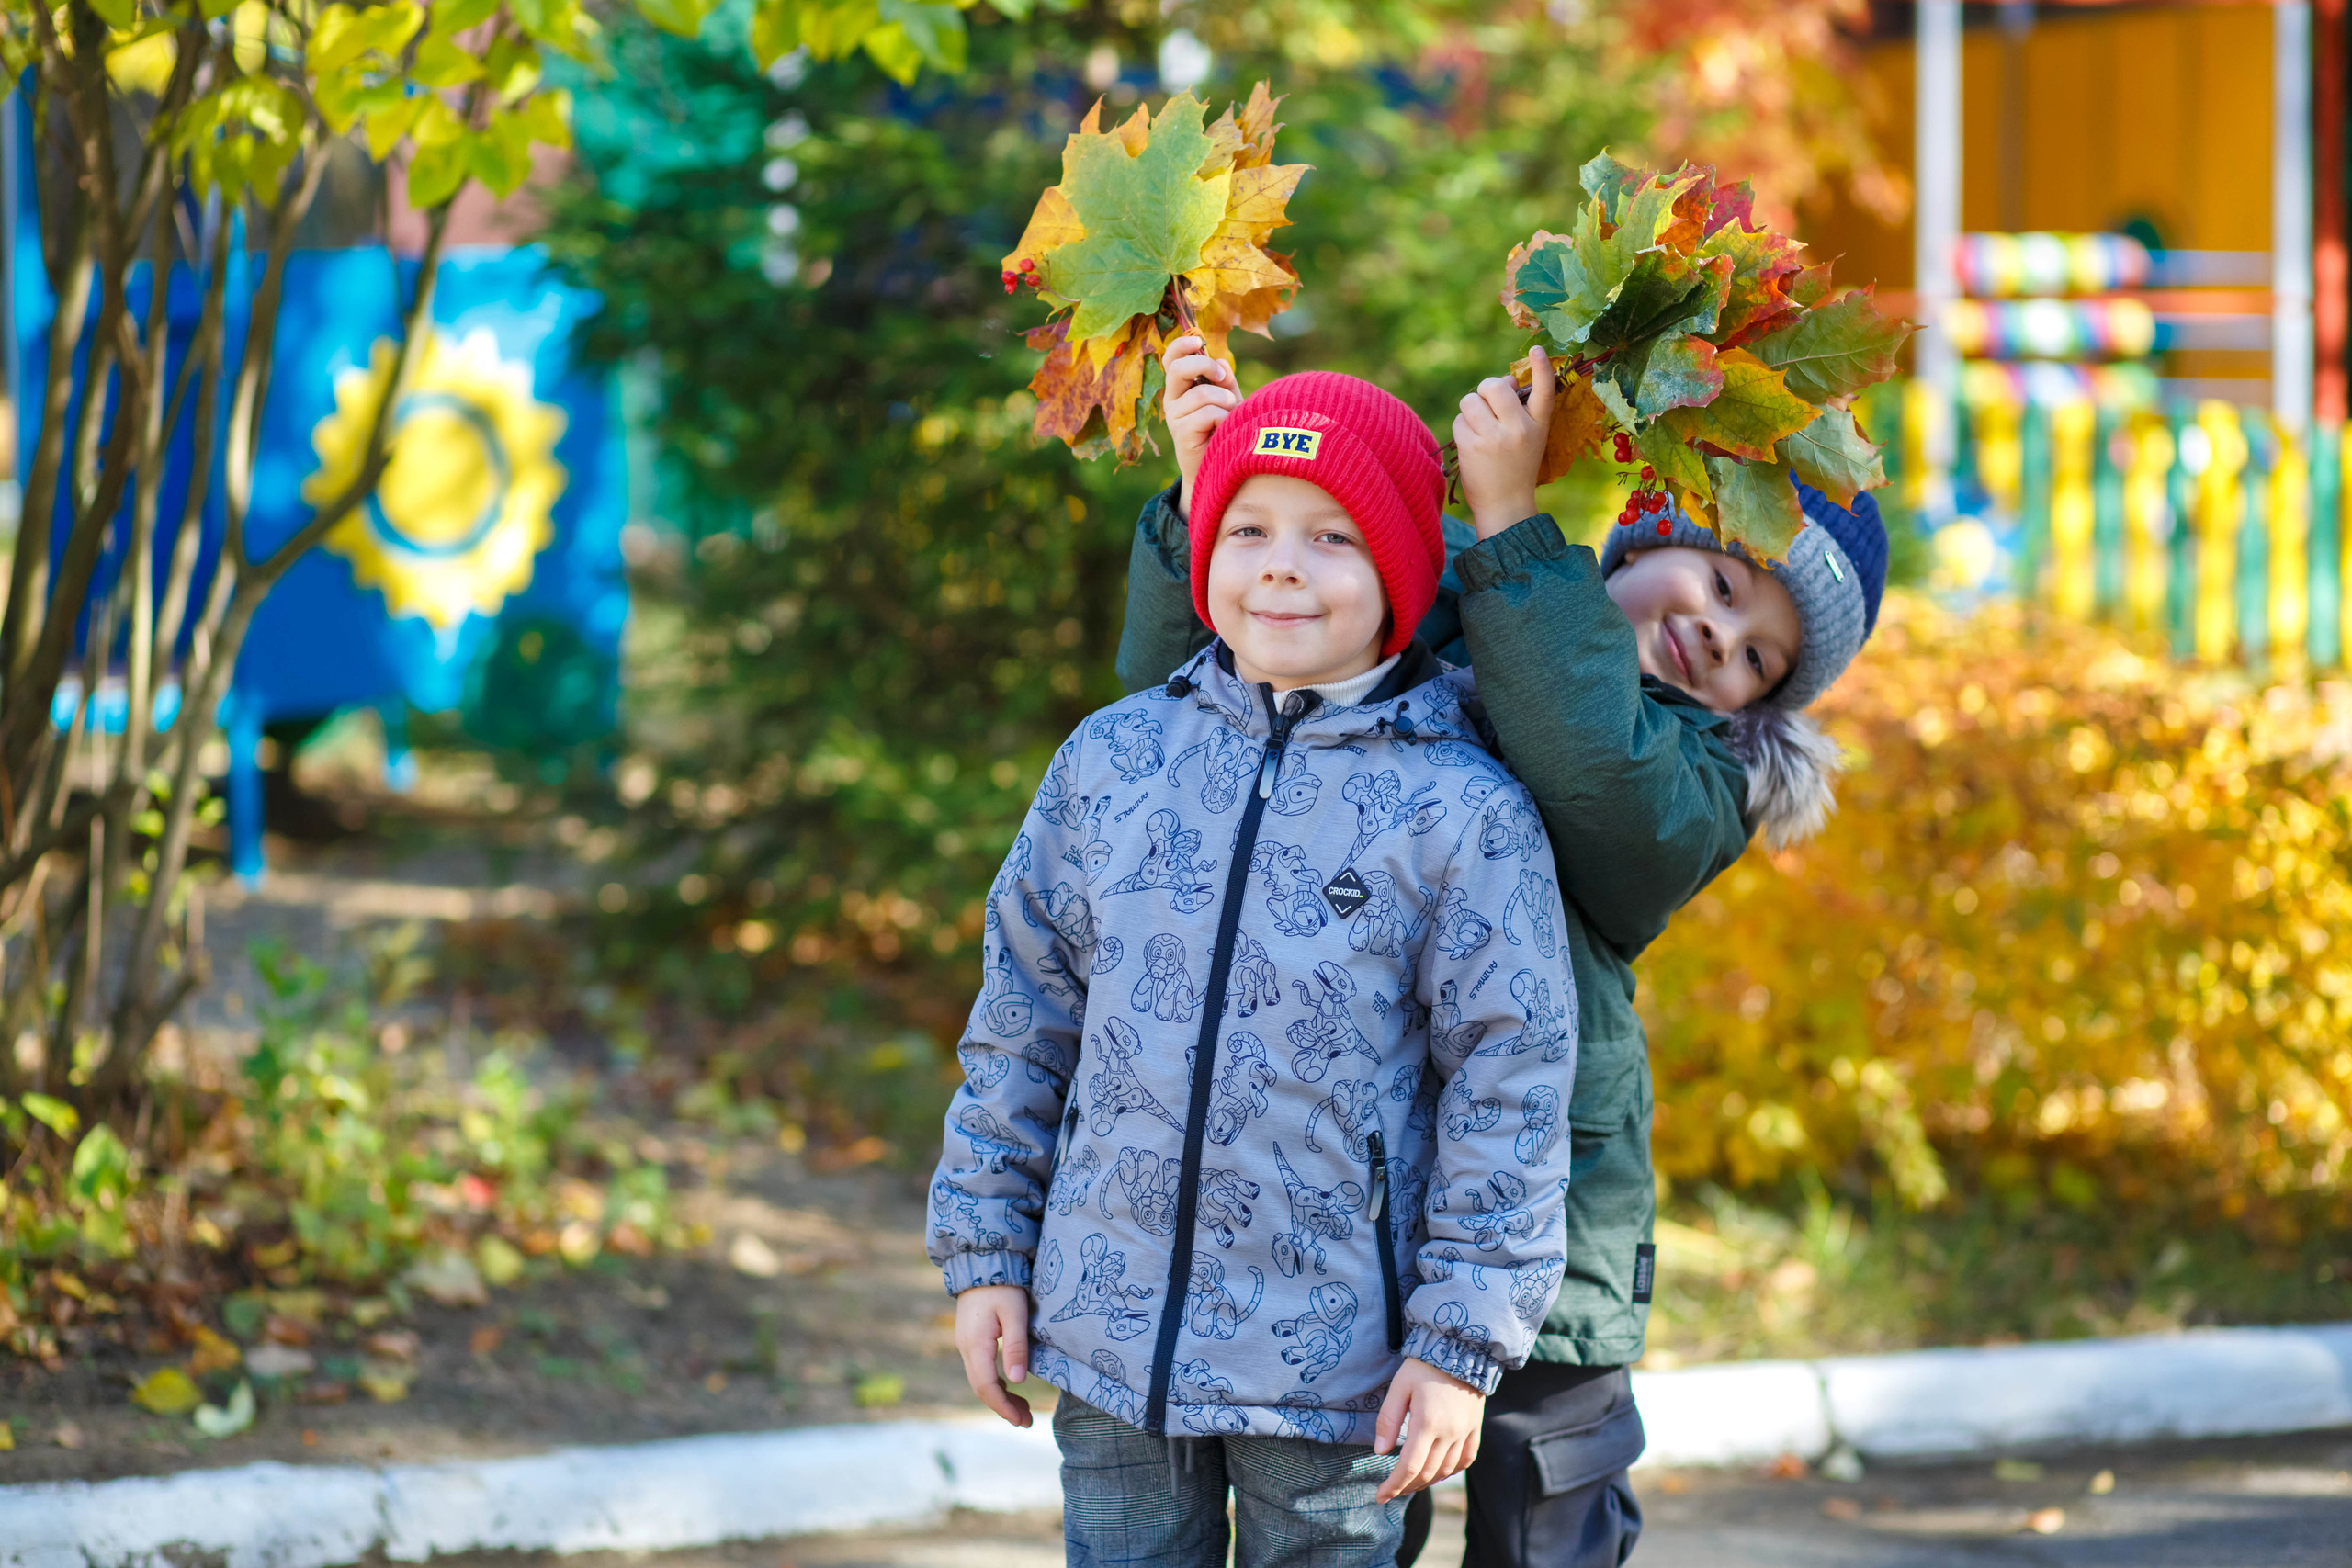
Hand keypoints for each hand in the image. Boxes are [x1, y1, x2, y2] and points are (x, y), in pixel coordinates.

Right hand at [953, 1284, 1033, 1427]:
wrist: (982, 1260)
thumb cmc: (1003, 1285)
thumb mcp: (1015, 1313)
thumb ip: (1016, 1346)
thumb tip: (1018, 1381)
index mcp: (975, 1345)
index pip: (987, 1387)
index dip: (1004, 1407)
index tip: (1022, 1420)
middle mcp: (965, 1347)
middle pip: (981, 1387)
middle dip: (1003, 1406)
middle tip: (1026, 1421)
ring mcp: (965, 1343)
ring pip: (979, 1379)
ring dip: (999, 1396)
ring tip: (1022, 1409)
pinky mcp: (970, 1337)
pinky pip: (979, 1368)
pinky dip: (995, 1382)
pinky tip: (1010, 1385)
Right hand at [1161, 333, 1238, 515]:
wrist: (1217, 467)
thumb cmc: (1224, 430)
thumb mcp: (1227, 400)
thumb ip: (1224, 381)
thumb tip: (1221, 363)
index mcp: (1180, 387)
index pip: (1170, 358)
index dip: (1181, 345)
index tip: (1198, 341)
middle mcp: (1172, 399)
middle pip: (1177, 369)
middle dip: (1204, 366)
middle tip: (1223, 378)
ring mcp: (1174, 417)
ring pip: (1202, 394)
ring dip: (1225, 403)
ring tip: (1231, 416)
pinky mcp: (1181, 433)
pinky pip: (1208, 414)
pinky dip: (1224, 420)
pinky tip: (1224, 430)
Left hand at [1372, 1356, 1485, 1501]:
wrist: (1461, 1348)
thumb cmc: (1424, 1366)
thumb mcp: (1399, 1387)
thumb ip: (1388, 1420)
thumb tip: (1380, 1452)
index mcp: (1428, 1423)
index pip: (1409, 1467)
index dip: (1393, 1486)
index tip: (1380, 1496)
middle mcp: (1449, 1433)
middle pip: (1427, 1474)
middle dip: (1406, 1487)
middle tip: (1390, 1490)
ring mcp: (1465, 1432)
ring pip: (1446, 1471)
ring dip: (1426, 1482)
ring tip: (1409, 1482)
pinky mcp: (1475, 1428)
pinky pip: (1466, 1460)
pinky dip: (1451, 1471)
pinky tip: (1438, 1473)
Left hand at [1453, 343, 1551, 540]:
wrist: (1505, 505)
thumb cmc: (1516, 467)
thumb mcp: (1531, 438)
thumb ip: (1520, 409)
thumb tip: (1505, 380)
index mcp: (1539, 425)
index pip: (1545, 391)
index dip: (1541, 368)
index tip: (1538, 349)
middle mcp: (1519, 429)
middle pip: (1494, 386)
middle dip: (1485, 390)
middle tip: (1487, 406)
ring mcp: (1495, 438)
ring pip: (1470, 400)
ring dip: (1470, 409)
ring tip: (1479, 428)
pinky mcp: (1473, 447)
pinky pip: (1459, 420)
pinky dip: (1461, 428)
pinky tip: (1471, 444)